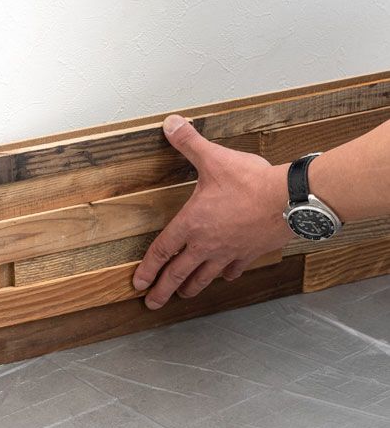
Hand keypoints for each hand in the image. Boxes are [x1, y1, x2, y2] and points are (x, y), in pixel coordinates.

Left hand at [132, 114, 291, 308]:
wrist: (289, 199)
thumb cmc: (250, 182)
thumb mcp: (213, 159)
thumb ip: (189, 143)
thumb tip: (170, 124)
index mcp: (191, 224)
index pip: (162, 251)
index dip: (147, 269)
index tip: (138, 284)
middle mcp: (206, 244)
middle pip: (178, 273)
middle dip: (162, 290)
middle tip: (152, 304)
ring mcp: (229, 252)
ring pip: (204, 277)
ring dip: (191, 287)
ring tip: (183, 295)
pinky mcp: (250, 253)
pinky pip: (233, 269)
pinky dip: (226, 274)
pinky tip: (224, 277)